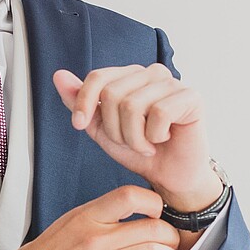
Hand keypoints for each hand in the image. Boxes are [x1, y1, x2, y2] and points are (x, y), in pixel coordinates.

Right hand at [0, 185, 181, 249]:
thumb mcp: (70, 224)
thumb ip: (100, 218)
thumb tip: (137, 216)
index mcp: (86, 217)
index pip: (131, 196)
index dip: (155, 204)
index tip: (159, 215)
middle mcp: (93, 237)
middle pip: (152, 228)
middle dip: (171, 238)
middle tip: (172, 245)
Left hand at [53, 63, 219, 210]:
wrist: (170, 176)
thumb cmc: (140, 151)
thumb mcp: (101, 129)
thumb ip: (80, 103)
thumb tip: (58, 76)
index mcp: (131, 75)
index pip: (98, 77)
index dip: (83, 102)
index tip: (80, 125)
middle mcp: (152, 73)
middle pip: (112, 94)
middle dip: (114, 129)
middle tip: (131, 142)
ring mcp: (173, 83)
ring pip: (132, 105)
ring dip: (134, 137)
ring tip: (146, 145)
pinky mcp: (191, 97)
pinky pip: (158, 114)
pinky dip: (154, 136)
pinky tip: (163, 139)